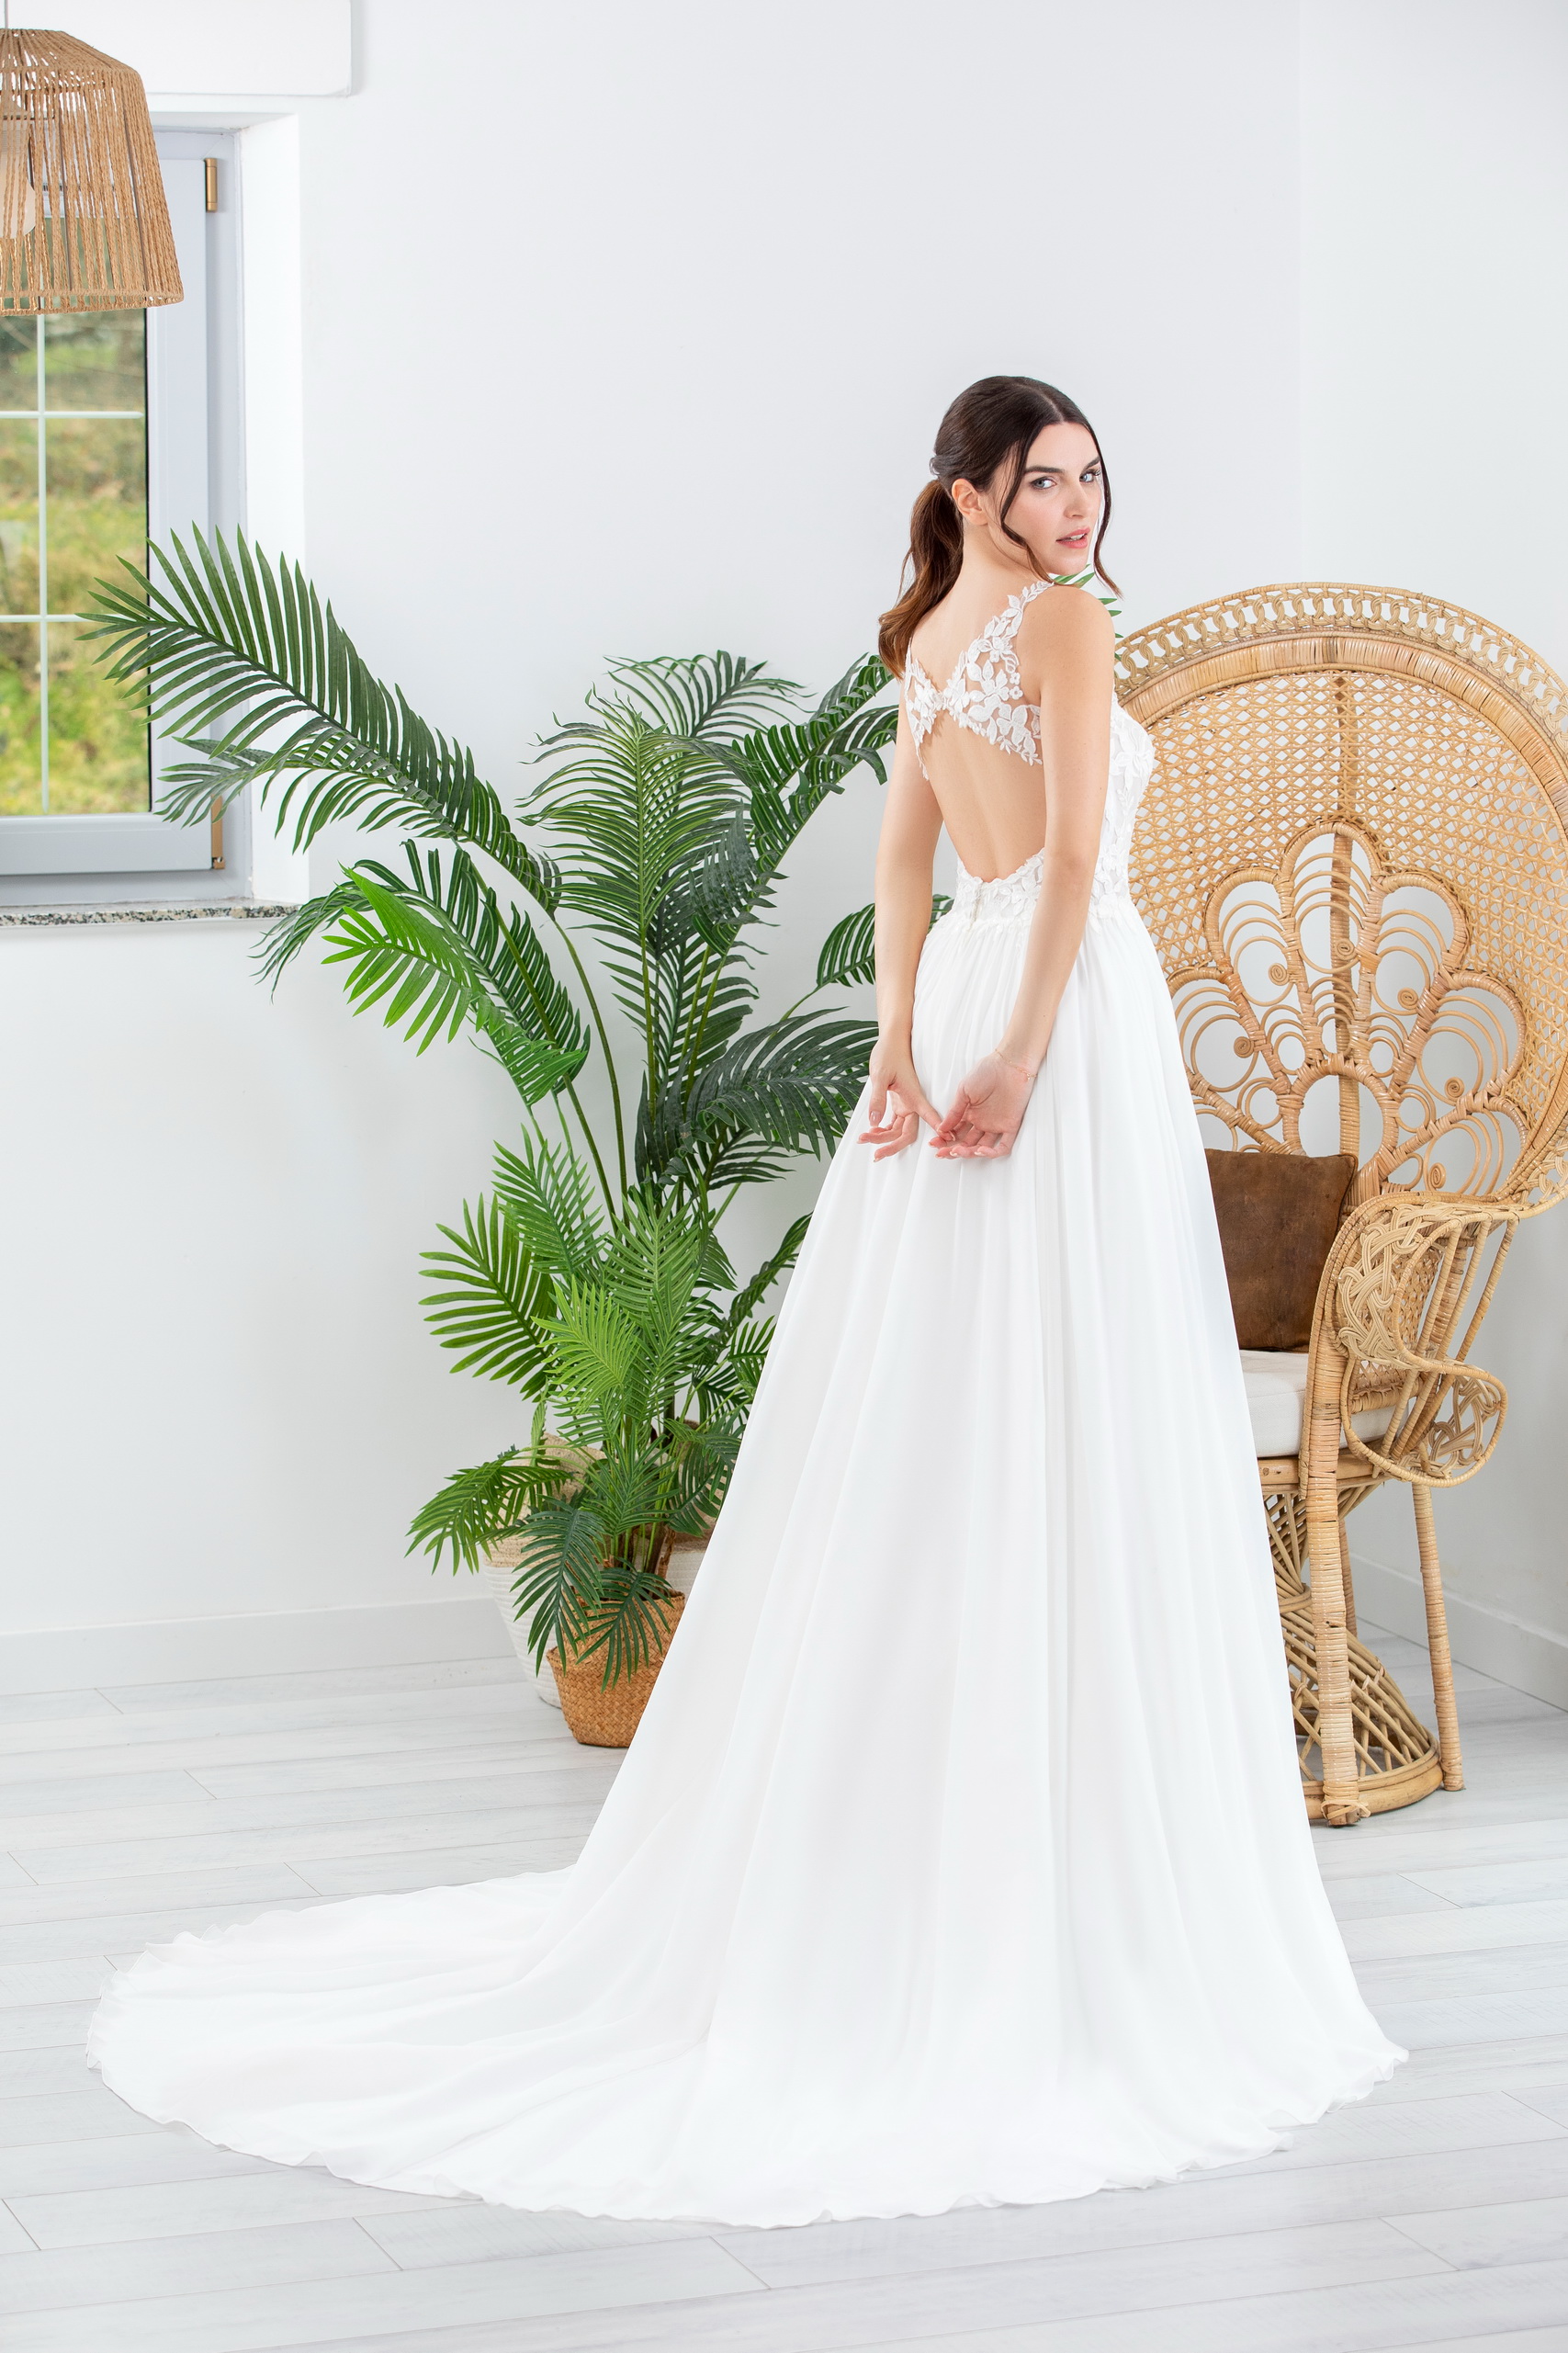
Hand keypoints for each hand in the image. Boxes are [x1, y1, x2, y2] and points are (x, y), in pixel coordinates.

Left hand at [859, 1037, 939, 1159]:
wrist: (890, 1042)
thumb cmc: (888, 1054)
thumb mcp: (880, 1076)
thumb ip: (878, 1099)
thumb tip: (874, 1123)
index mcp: (914, 1096)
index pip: (928, 1117)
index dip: (936, 1130)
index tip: (945, 1142)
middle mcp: (912, 1104)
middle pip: (908, 1133)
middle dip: (892, 1146)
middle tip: (876, 1156)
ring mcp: (905, 1105)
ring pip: (898, 1130)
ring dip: (883, 1138)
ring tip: (864, 1139)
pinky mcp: (898, 1104)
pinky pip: (893, 1123)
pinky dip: (882, 1130)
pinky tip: (871, 1132)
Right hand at [931, 1051, 1036, 1158]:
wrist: (1009, 1064)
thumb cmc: (987, 1072)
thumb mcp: (964, 1091)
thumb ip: (954, 1112)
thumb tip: (941, 1128)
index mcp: (970, 1114)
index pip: (955, 1133)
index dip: (944, 1140)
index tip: (934, 1143)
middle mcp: (982, 1122)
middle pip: (966, 1143)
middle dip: (952, 1150)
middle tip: (942, 1152)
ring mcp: (996, 1125)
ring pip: (982, 1148)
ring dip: (969, 1153)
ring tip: (958, 1151)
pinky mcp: (1010, 1126)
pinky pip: (1003, 1146)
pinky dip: (992, 1153)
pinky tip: (980, 1150)